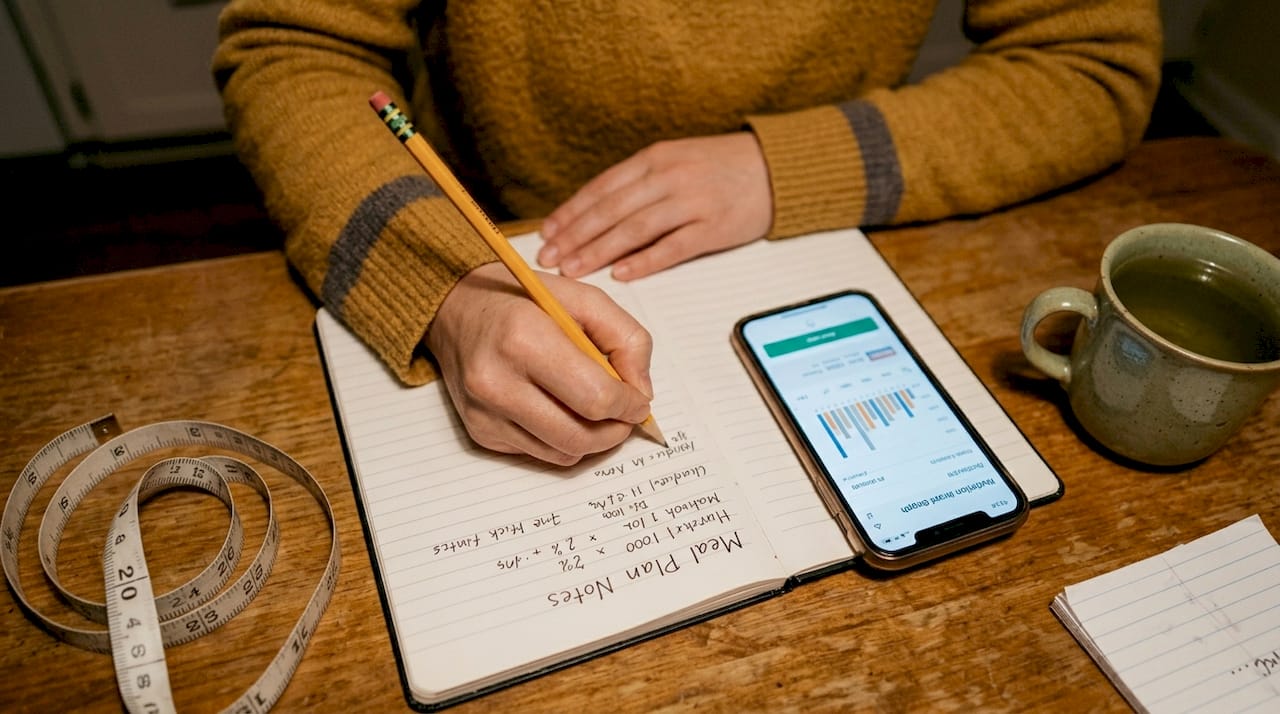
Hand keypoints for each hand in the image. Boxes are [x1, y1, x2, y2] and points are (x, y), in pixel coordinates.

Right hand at [425, 262, 654, 464]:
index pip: (594, 397)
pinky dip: (562, 439)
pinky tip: (558, 409)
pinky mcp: (480, 433)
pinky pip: (540, 453)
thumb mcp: (582, 297)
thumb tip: (641, 392)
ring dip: (592, 439)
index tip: (639, 400)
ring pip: (564, 453)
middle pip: (581, 435)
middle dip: (616, 430)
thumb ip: (626, 338)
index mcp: (524, 339)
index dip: (629, 405)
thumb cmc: (522, 301)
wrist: (457, 310)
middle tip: (625, 413)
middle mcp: (497, 381)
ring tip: (595, 410)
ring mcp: (485, 413)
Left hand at [537, 132, 772, 280]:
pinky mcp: (713, 227)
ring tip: (575, 269)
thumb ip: (639, 183)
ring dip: (600, 251)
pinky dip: (645, 261)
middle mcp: (669, 177)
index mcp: (655, 158)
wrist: (776, 167)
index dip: (572, 212)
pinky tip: (621, 274)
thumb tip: (594, 214)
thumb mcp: (675, 161)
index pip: (602, 188)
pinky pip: (672, 247)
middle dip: (576, 236)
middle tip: (551, 258)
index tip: (548, 233)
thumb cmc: (720, 168)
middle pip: (612, 210)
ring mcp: (692, 202)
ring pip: (635, 229)